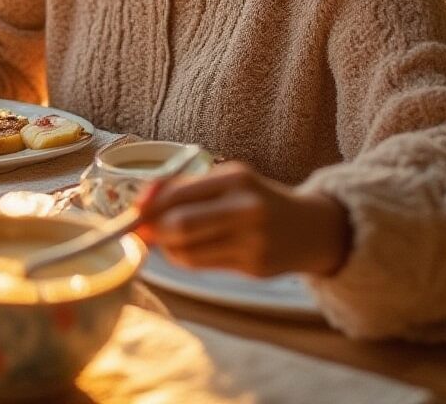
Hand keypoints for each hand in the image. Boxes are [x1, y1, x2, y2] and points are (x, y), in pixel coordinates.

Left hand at [138, 161, 350, 277]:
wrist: (310, 228)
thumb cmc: (258, 199)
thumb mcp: (229, 181)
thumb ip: (187, 189)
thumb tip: (142, 206)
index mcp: (236, 177)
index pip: (179, 193)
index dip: (150, 205)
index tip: (134, 212)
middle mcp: (246, 207)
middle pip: (180, 225)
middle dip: (155, 230)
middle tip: (144, 231)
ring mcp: (253, 240)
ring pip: (187, 251)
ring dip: (167, 248)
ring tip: (168, 241)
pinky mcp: (255, 268)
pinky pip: (203, 266)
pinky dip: (186, 258)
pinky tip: (189, 250)